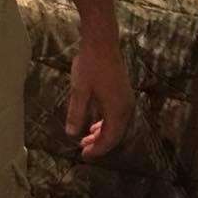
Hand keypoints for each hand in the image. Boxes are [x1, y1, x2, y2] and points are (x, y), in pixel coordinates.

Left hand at [65, 32, 134, 159]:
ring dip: (102, 133)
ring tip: (86, 138)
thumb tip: (71, 134)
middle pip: (115, 134)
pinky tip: (94, 123)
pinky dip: (106, 122)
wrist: (102, 42)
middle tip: (83, 149)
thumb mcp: (79, 91)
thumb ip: (76, 113)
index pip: (110, 139)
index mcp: (117, 110)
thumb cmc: (90, 65)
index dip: (97, 150)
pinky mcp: (123, 92)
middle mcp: (126, 107)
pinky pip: (117, 115)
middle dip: (99, 143)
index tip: (84, 156)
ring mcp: (126, 99)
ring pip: (116, 125)